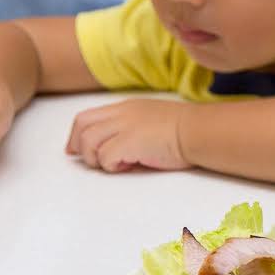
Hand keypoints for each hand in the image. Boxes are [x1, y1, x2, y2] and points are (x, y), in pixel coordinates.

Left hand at [65, 99, 190, 172]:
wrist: (200, 131)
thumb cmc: (186, 130)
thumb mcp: (152, 120)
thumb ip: (131, 129)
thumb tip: (116, 150)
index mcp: (126, 108)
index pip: (87, 116)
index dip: (76, 135)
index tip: (75, 149)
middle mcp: (121, 114)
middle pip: (82, 126)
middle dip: (78, 146)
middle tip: (87, 161)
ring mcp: (124, 126)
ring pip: (89, 142)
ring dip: (96, 158)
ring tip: (114, 164)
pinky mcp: (129, 142)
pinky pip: (105, 157)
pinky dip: (111, 166)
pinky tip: (128, 166)